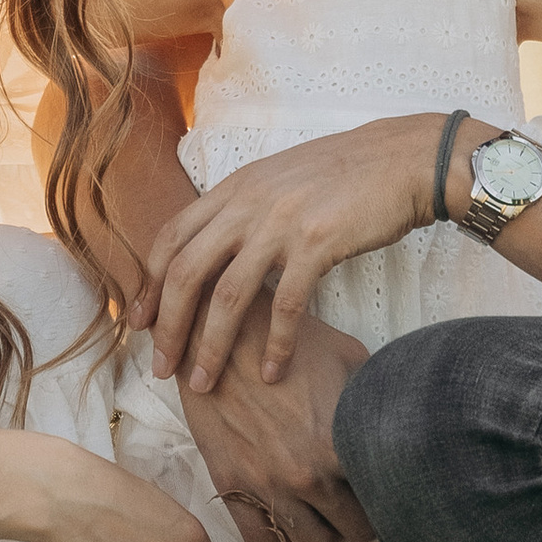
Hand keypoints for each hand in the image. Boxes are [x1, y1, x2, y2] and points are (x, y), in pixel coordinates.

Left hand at [137, 115, 436, 388]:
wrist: (400, 158)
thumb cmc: (344, 175)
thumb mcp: (278, 179)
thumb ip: (243, 207)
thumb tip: (214, 244)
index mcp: (234, 188)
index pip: (171, 237)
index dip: (151, 284)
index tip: (141, 323)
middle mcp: (248, 204)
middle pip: (187, 271)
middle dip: (169, 326)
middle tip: (161, 367)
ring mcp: (280, 223)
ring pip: (228, 295)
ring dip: (211, 345)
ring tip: (204, 382)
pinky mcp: (317, 243)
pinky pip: (286, 305)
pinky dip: (276, 344)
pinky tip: (272, 372)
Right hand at [176, 304, 376, 541]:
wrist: (220, 335)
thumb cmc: (290, 341)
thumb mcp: (349, 358)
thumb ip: (379, 398)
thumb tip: (404, 419)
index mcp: (341, 445)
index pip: (385, 501)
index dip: (392, 499)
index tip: (389, 491)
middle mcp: (306, 475)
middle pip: (354, 531)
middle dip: (363, 519)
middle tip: (360, 502)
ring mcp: (266, 486)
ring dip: (326, 533)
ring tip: (328, 513)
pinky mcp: (231, 487)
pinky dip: (283, 541)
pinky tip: (294, 521)